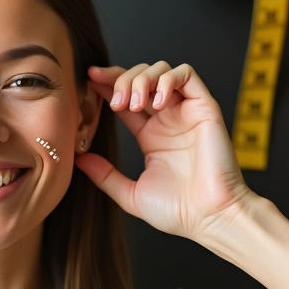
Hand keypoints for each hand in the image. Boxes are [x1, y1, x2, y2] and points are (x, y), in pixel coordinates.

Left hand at [74, 61, 256, 245]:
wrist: (209, 217)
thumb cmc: (178, 211)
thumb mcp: (130, 194)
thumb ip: (104, 175)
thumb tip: (78, 158)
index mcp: (152, 135)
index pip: (126, 98)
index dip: (107, 84)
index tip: (88, 79)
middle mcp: (169, 120)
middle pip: (141, 78)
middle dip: (121, 80)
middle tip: (115, 101)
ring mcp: (186, 112)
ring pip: (161, 71)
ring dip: (142, 79)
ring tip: (133, 103)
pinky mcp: (205, 108)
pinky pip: (186, 74)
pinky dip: (167, 79)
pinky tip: (156, 102)